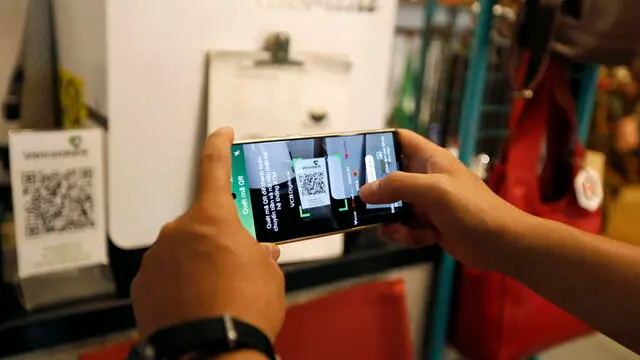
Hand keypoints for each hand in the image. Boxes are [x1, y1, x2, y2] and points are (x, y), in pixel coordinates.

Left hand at [131, 128, 285, 341]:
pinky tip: (194, 303)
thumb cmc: (243, 310)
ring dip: (196, 263)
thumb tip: (259, 253)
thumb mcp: (269, 276)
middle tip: (233, 265)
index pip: (214, 167)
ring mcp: (157, 257)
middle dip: (216, 238)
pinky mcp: (143, 284)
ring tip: (216, 293)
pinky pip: (164, 274)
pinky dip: (177, 284)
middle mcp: (179, 231)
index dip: (219, 145)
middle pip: (200, 223)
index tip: (222, 133)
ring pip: (181, 250)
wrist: (212, 350)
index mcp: (214, 218)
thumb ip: (260, 255)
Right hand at [360, 129, 524, 269]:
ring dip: (390, 220)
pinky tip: (423, 239)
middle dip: (374, 191)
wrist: (501, 244)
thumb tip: (365, 191)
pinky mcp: (428, 225)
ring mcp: (426, 203)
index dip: (377, 142)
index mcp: (429, 159)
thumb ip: (398, 186)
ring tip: (399, 229)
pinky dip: (407, 235)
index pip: (398, 139)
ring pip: (392, 207)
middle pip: (387, 177)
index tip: (354, 153)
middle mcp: (425, 178)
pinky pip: (404, 228)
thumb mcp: (433, 190)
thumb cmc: (473, 209)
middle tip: (360, 202)